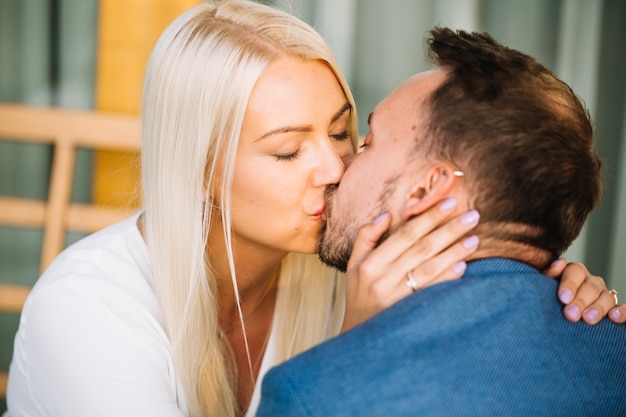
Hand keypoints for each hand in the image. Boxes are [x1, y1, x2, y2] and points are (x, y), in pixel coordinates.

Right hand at [341, 198, 478, 332]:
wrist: (359, 336)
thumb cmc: (359, 295)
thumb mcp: (353, 265)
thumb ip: (366, 237)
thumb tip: (387, 215)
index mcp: (369, 263)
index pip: (404, 234)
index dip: (428, 217)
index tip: (450, 203)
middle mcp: (383, 278)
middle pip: (421, 248)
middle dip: (448, 229)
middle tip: (472, 215)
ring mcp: (396, 297)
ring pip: (429, 268)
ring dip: (454, 252)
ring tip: (475, 238)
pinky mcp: (408, 312)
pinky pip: (431, 291)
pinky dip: (447, 278)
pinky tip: (464, 266)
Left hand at [544, 260, 624, 323]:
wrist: (561, 316)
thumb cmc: (551, 299)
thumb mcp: (546, 286)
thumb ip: (550, 274)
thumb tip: (559, 262)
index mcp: (575, 273)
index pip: (575, 271)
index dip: (570, 284)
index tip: (563, 298)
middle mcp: (592, 282)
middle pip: (591, 286)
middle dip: (581, 300)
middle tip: (571, 314)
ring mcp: (605, 295)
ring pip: (607, 297)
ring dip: (598, 308)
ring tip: (588, 319)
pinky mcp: (616, 309)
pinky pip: (625, 308)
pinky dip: (622, 312)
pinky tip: (614, 318)